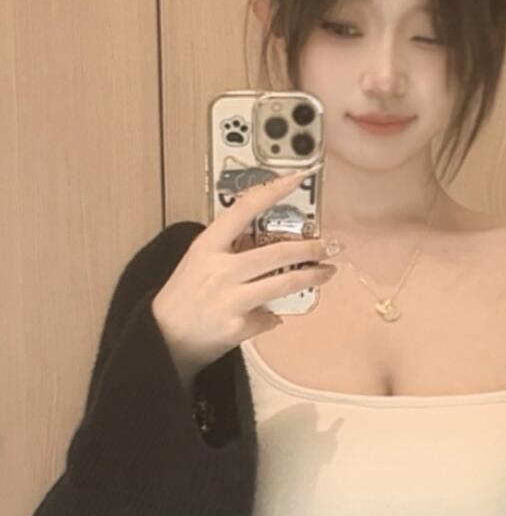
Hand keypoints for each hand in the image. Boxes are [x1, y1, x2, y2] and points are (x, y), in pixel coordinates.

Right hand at [151, 170, 337, 387]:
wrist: (164, 337)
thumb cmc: (185, 294)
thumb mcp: (200, 261)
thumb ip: (231, 249)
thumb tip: (273, 241)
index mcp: (208, 246)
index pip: (243, 210)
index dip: (272, 191)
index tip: (297, 178)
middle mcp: (219, 269)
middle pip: (277, 252)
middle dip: (311, 248)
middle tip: (331, 245)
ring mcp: (229, 299)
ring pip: (283, 283)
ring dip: (312, 277)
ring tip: (327, 272)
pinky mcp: (238, 326)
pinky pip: (269, 317)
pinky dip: (274, 317)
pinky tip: (272, 316)